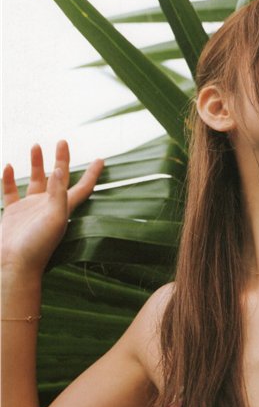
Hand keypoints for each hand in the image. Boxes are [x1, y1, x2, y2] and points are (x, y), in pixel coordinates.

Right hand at [1, 141, 103, 275]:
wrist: (13, 265)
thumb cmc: (38, 246)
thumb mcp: (54, 218)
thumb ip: (58, 194)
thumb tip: (61, 170)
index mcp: (64, 207)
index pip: (83, 187)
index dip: (92, 173)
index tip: (101, 159)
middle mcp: (49, 206)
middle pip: (59, 177)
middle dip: (61, 159)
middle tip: (62, 141)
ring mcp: (30, 209)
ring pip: (35, 180)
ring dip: (37, 163)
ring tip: (36, 145)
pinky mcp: (13, 213)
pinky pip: (11, 191)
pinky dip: (9, 178)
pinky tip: (9, 166)